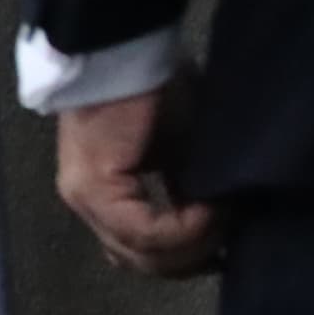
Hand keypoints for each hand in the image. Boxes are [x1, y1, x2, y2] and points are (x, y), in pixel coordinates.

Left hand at [57, 89, 221, 277]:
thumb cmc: (154, 92)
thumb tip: (215, 229)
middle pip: (140, 261)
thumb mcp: (178, 152)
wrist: (125, 53)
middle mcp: (87, 202)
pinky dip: (183, 229)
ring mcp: (85, 197)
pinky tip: (209, 211)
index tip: (225, 248)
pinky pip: (143, 231)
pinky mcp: (94, 187)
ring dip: (192, 245)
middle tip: (229, 244)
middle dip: (191, 260)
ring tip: (223, 221)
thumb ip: (184, 192)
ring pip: (140, 253)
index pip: (139, 251)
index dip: (185, 258)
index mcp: (103, 195)